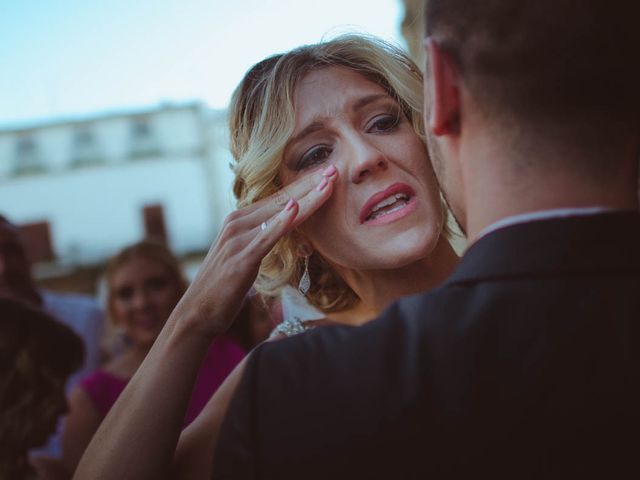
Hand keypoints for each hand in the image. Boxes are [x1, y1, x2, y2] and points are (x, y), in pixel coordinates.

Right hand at [173, 165, 337, 337]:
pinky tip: (296, 207)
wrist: (197, 312)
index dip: (304, 185)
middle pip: (282, 200)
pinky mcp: (242, 258)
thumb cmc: (223, 286)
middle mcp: (237, 223)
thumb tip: (282, 232)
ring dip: (307, 198)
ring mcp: (238, 239)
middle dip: (310, 184)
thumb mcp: (244, 255)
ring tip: (329, 183)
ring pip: (280, 214)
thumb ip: (261, 239)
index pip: (278, 198)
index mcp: (239, 220)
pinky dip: (282, 221)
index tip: (327, 173)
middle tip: (335, 170)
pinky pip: (267, 237)